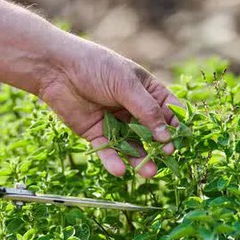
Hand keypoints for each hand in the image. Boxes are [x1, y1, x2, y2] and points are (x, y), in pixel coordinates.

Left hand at [36, 36, 182, 177]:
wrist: (57, 69)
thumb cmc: (96, 67)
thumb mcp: (126, 85)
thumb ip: (147, 111)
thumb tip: (166, 136)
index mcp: (146, 91)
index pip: (169, 110)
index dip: (177, 125)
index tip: (182, 140)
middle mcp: (133, 108)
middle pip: (152, 132)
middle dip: (160, 146)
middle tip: (166, 158)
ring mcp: (115, 122)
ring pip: (132, 145)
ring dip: (140, 159)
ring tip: (149, 172)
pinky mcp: (96, 133)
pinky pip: (108, 150)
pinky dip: (114, 161)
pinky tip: (121, 170)